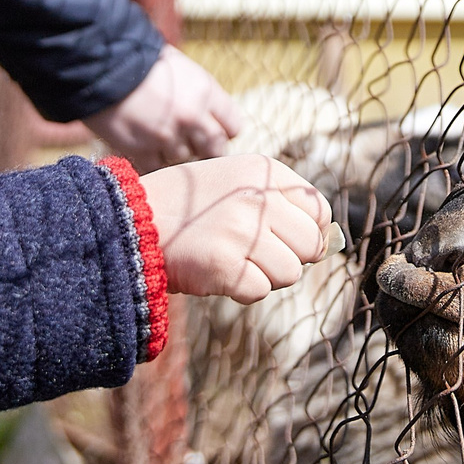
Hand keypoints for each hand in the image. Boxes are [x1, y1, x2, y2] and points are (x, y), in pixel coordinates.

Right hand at [87, 45, 246, 170]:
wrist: (98, 64)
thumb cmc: (137, 58)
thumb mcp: (177, 65)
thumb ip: (196, 91)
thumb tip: (205, 111)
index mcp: (205, 91)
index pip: (233, 125)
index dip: (223, 130)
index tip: (213, 130)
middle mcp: (192, 117)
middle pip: (215, 149)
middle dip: (206, 148)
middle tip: (193, 144)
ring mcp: (168, 137)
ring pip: (185, 159)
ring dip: (175, 152)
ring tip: (159, 138)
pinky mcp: (143, 151)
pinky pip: (158, 167)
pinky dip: (152, 161)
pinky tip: (143, 147)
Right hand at [140, 154, 332, 303]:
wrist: (134, 221)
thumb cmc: (190, 207)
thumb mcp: (237, 183)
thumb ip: (281, 203)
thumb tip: (329, 243)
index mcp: (266, 172)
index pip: (319, 211)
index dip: (306, 232)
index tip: (281, 238)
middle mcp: (259, 197)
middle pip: (310, 245)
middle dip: (288, 257)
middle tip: (253, 253)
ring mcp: (243, 231)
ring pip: (290, 272)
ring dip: (264, 275)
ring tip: (232, 260)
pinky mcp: (227, 265)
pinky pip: (260, 291)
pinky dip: (241, 290)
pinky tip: (218, 272)